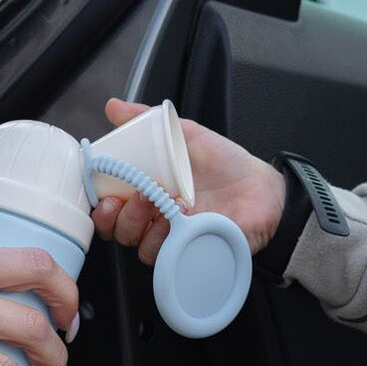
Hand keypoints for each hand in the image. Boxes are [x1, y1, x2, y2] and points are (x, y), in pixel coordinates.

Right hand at [91, 98, 286, 265]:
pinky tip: (189, 218)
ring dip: (150, 226)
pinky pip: (172, 258)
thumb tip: (114, 107)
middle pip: (121, 233)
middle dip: (125, 216)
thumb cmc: (226, 164)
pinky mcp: (194, 252)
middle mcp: (157, 222)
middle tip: (144, 194)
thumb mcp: (184, 134)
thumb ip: (147, 120)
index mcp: (148, 196)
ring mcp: (176, 240)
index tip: (106, 197)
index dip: (102, 210)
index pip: (111, 213)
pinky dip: (175, 239)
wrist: (264, 187)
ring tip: (172, 203)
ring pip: (143, 248)